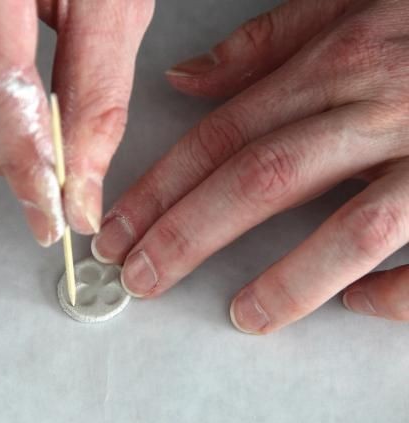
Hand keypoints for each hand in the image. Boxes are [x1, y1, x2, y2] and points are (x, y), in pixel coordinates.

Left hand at [91, 0, 408, 332]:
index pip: (222, 135)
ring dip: (287, 280)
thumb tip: (185, 79)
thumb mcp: (348, 7)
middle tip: (140, 277)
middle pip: (262, 179)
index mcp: (339, 63)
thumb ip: (265, 45)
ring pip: (352, 227)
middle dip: (189, 235)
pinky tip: (357, 306)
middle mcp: (380, 107)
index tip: (119, 228)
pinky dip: (398, 291)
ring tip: (239, 314)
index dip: (161, 187)